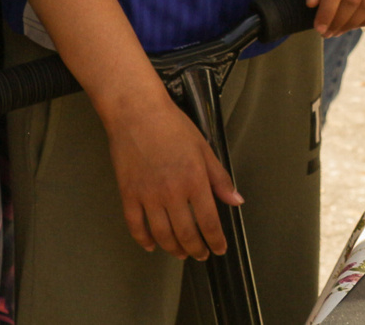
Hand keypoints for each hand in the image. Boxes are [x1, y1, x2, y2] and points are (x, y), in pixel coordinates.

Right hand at [102, 89, 239, 258]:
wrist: (136, 111)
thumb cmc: (170, 124)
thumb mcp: (203, 147)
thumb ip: (219, 177)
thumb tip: (236, 200)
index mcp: (194, 180)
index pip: (209, 222)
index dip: (216, 241)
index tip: (218, 249)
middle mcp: (172, 192)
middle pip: (186, 234)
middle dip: (196, 250)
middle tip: (201, 254)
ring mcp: (148, 195)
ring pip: (162, 234)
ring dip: (173, 249)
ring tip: (180, 253)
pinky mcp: (128, 193)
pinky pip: (135, 225)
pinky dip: (143, 240)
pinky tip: (151, 245)